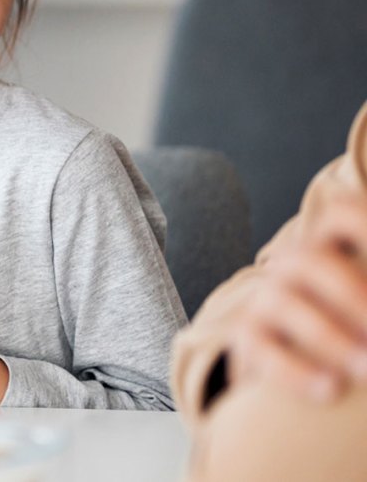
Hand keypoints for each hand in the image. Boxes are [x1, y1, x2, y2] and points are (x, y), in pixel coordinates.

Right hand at [228, 191, 366, 401]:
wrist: (289, 350)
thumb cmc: (352, 321)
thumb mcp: (364, 294)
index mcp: (333, 245)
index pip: (343, 214)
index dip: (365, 224)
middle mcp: (295, 264)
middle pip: (314, 260)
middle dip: (354, 293)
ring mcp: (268, 299)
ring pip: (286, 302)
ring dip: (331, 336)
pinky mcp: (249, 338)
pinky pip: (263, 349)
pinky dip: (296, 371)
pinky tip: (332, 390)